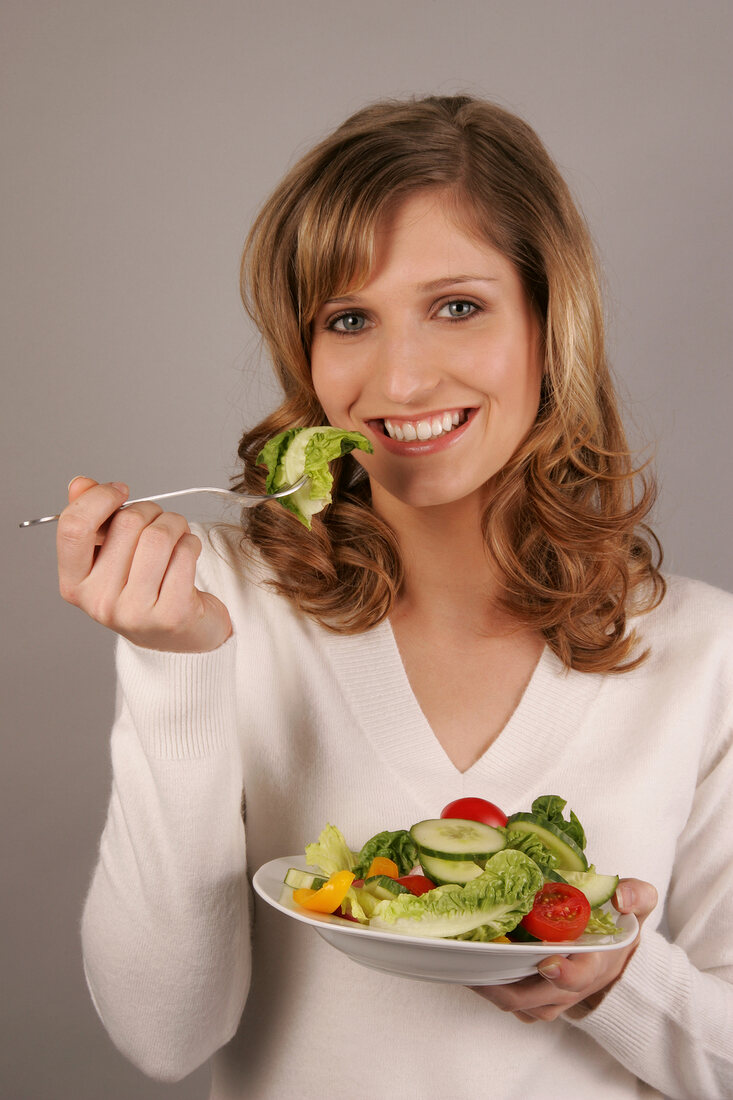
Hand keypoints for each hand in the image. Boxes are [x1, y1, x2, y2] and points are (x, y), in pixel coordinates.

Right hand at [57, 476, 232, 652]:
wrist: (178, 639)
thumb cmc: (142, 589)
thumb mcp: (110, 557)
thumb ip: (93, 519)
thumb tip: (79, 484)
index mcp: (75, 584)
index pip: (74, 528)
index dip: (99, 498)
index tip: (120, 491)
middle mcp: (100, 602)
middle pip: (127, 524)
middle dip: (150, 510)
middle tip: (158, 520)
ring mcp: (136, 612)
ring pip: (159, 535)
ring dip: (174, 523)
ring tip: (176, 533)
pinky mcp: (173, 614)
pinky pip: (185, 553)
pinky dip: (191, 543)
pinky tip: (188, 553)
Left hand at [471, 878, 657, 1021]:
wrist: (621, 955)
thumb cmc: (621, 925)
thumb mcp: (639, 903)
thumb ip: (636, 894)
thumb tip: (620, 895)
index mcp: (597, 961)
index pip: (581, 976)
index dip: (564, 974)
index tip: (547, 962)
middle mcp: (574, 985)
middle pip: (538, 998)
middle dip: (508, 986)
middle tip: (478, 967)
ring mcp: (556, 996)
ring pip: (521, 1005)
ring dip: (494, 991)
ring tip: (465, 968)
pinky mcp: (541, 999)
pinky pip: (515, 1005)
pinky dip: (495, 993)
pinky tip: (472, 971)